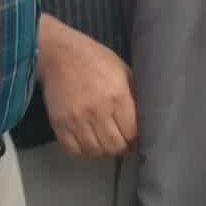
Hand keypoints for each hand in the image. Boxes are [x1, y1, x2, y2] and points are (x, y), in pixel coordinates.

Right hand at [40, 17, 138, 158]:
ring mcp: (76, 120)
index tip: (136, 137)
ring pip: (95, 152)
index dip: (137, 139)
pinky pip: (73, 150)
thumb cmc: (96, 60)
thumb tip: (145, 116)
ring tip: (106, 142)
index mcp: (117, 97)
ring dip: (103, 151)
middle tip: (122, 142)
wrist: (60, 54)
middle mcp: (97, 112)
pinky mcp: (59, 124)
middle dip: (122, 147)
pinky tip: (89, 142)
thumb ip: (133, 95)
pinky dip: (83, 151)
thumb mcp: (123, 71)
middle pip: (114, 146)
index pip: (132, 133)